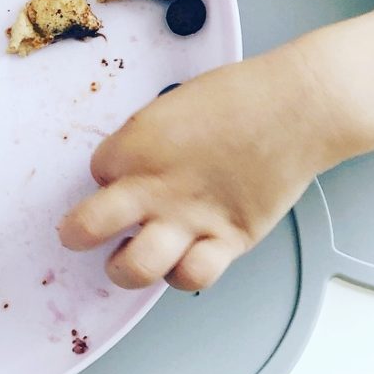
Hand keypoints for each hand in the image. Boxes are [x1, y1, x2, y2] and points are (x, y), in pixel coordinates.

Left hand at [58, 44, 335, 291]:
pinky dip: (182, 274)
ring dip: (124, 269)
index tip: (120, 176)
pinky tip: (181, 259)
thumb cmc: (238, 96)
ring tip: (128, 258)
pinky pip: (192, 276)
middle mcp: (155, 186)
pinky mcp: (229, 239)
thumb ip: (142, 141)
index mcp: (135, 145)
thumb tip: (128, 167)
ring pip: (135, 268)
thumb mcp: (169, 106)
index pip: (95, 172)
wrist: (296, 107)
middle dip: (76, 233)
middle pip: (88, 226)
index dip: (106, 176)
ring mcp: (190, 218)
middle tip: (79, 233)